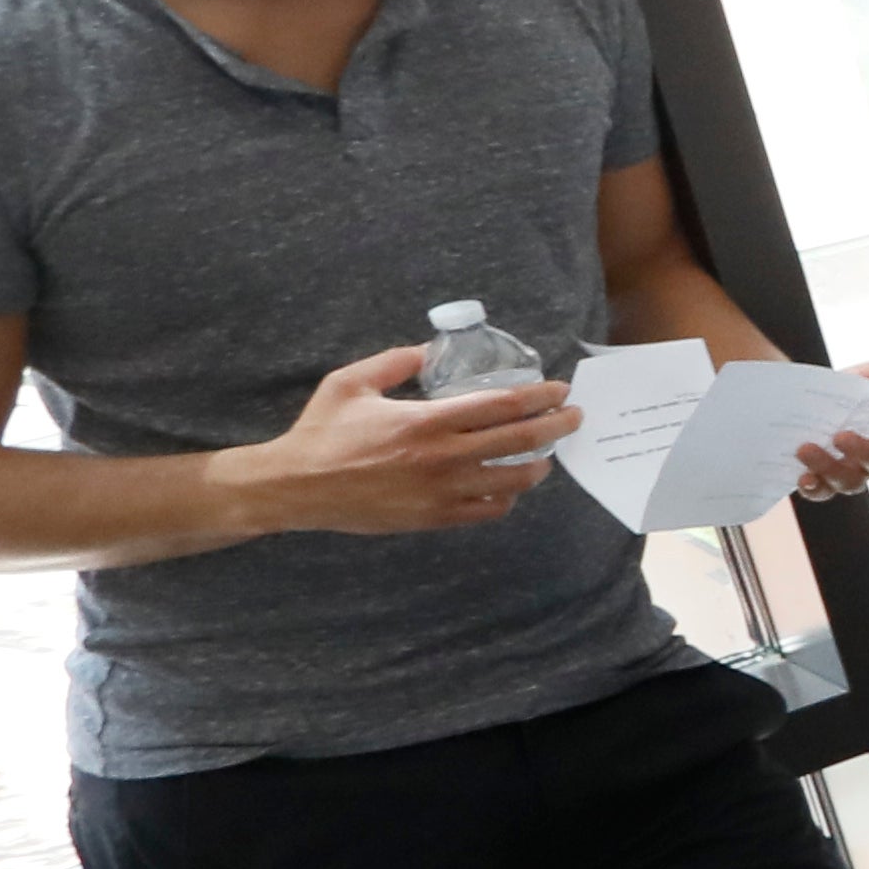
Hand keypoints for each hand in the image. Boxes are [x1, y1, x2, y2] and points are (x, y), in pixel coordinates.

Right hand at [240, 345, 573, 534]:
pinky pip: (488, 510)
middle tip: (574, 417)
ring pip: (514, 481)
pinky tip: (508, 484)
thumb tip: (432, 350)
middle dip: (558, 426)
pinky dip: (507, 496)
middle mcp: (443, 458)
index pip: (504, 405)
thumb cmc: (321, 432)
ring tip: (544, 452)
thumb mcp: (352, 382)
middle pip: (522, 441)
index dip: (541, 397)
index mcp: (427, 421)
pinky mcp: (434, 519)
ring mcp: (442, 493)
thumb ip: (396, 361)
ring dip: (539, 464)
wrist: (294, 487)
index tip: (562, 391)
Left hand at [790, 355, 868, 501]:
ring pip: (850, 482)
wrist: (798, 404)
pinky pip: (821, 492)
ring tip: (806, 447)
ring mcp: (850, 474)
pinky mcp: (822, 483)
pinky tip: (802, 475)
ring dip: (830, 467)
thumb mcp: (863, 376)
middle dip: (864, 452)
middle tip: (841, 434)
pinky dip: (813, 486)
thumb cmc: (841, 394)